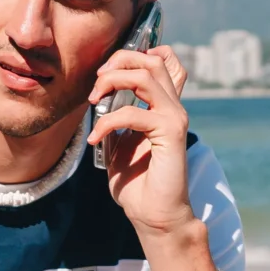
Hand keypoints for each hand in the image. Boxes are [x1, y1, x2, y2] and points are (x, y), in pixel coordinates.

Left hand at [87, 43, 194, 233]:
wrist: (153, 216)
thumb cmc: (137, 185)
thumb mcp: (117, 145)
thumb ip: (113, 120)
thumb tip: (97, 100)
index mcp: (162, 107)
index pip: (164, 61)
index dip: (136, 54)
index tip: (106, 73)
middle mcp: (172, 107)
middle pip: (153, 59)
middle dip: (119, 62)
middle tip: (97, 83)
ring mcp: (174, 117)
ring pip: (147, 74)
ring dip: (113, 81)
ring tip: (94, 100)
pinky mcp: (171, 132)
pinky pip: (134, 113)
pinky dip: (108, 122)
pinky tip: (96, 139)